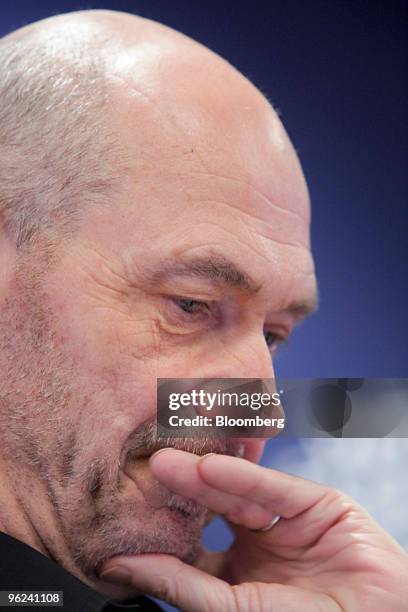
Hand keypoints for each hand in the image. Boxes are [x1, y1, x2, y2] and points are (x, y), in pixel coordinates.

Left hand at [100, 449, 407, 610]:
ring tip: (162, 464)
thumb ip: (187, 585)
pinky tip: (211, 468)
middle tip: (138, 476)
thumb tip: (126, 567)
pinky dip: (244, 477)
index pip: (191, 550)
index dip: (159, 536)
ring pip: (237, 494)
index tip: (120, 520)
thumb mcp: (237, 609)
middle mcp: (257, 546)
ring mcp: (285, 523)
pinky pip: (273, 489)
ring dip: (200, 477)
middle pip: (209, 515)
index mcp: (237, 578)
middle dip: (176, 495)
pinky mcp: (316, 503)